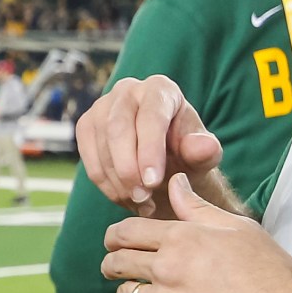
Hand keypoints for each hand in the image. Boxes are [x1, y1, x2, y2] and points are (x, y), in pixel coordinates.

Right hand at [76, 75, 223, 216]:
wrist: (165, 163)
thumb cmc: (185, 154)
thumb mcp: (202, 156)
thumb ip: (205, 152)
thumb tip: (205, 146)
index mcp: (160, 89)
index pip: (150, 116)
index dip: (149, 150)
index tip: (153, 182)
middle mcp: (128, 91)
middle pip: (118, 129)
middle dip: (128, 169)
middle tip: (143, 199)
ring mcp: (102, 107)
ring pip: (101, 149)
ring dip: (119, 183)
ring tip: (141, 203)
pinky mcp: (86, 128)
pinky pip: (90, 162)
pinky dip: (107, 186)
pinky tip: (126, 199)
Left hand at [101, 174, 291, 292]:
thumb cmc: (271, 273)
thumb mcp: (239, 229)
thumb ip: (198, 207)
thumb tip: (174, 181)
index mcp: (181, 238)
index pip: (125, 232)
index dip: (114, 236)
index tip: (113, 242)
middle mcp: (167, 270)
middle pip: (117, 264)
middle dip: (112, 264)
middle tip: (116, 268)